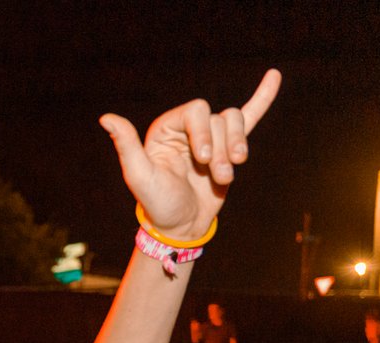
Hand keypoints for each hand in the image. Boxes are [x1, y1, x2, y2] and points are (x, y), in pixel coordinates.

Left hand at [99, 69, 280, 238]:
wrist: (180, 227)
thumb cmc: (157, 203)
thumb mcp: (140, 177)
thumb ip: (126, 146)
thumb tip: (106, 117)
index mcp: (166, 128)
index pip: (196, 111)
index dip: (204, 132)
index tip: (204, 160)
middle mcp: (187, 128)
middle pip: (218, 118)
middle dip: (222, 148)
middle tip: (218, 175)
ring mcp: (210, 137)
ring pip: (235, 123)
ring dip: (237, 149)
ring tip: (227, 176)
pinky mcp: (228, 147)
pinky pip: (248, 117)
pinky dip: (262, 98)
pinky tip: (274, 77)